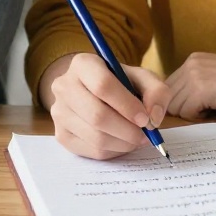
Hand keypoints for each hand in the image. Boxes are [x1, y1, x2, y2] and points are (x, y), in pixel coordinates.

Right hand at [40, 53, 171, 159]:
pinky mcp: (61, 134)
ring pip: (96, 137)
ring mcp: (59, 112)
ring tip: (136, 138)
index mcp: (82, 64)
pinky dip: (114, 151)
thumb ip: (156, 91)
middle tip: (145, 135)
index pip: (102, 86)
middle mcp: (64, 86)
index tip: (145, 119)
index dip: (127, 105)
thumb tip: (153, 117)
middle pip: (97, 115)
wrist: (91, 91)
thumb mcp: (141, 77)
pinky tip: (121, 141)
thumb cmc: (120, 83)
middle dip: (128, 130)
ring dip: (124, 143)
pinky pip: (92, 151)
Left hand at [165, 53, 215, 119]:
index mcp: (194, 60)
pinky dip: (199, 118)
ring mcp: (195, 75)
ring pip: (173, 107)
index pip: (168, 88)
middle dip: (182, 110)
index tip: (197, 111)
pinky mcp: (201, 89)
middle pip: (167, 97)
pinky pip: (186, 113)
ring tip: (215, 111)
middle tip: (207, 114)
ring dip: (191, 114)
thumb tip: (176, 108)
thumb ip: (199, 86)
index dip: (179, 103)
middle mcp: (191, 63)